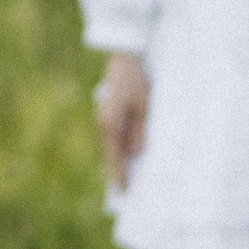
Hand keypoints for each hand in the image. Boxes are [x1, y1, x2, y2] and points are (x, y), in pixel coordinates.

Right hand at [93, 51, 148, 185]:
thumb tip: (136, 153)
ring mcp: (105, 117)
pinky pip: (114, 134)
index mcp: (110, 124)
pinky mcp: (109, 111)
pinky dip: (120, 145)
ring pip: (113, 143)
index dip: (119, 173)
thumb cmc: (137, 81)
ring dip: (119, 157)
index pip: (115, 156)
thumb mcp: (144, 108)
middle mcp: (104, 122)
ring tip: (127, 174)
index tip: (123, 189)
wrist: (127, 59)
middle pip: (111, 152)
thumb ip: (139, 132)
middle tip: (124, 189)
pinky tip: (128, 152)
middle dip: (118, 169)